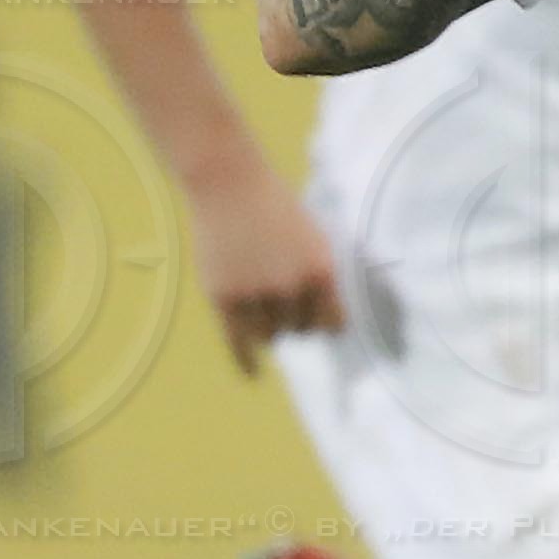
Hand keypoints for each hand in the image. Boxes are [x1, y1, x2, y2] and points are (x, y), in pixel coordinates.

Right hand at [180, 155, 340, 374]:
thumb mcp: (315, 236)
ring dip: (269, 326)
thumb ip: (323, 275)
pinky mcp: (225, 297)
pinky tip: (252, 374)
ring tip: (261, 302)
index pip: (334, 323)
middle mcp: (291, 288)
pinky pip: (238, 342)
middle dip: (294, 318)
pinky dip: (246, 361)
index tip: (322, 324)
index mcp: (322, 271)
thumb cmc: (276, 207)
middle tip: (279, 294)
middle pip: (300, 329)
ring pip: (270, 335)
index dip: (326, 322)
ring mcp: (257, 294)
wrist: (229, 184)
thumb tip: (333, 317)